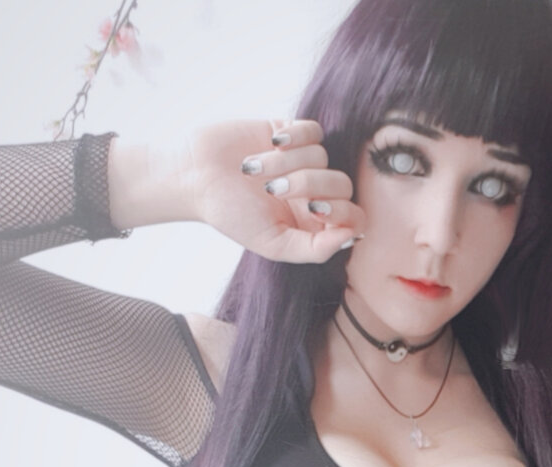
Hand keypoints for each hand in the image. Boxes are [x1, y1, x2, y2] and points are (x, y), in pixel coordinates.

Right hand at [184, 118, 365, 263]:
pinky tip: (271, 142)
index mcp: (314, 223)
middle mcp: (314, 192)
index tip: (313, 209)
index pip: (355, 217)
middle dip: (308, 184)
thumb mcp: (273, 244)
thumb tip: (351, 237)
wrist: (196, 177)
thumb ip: (314, 249)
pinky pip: (314, 130)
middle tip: (272, 190)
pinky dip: (294, 136)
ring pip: (322, 156)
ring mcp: (305, 161)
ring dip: (285, 162)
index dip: (343, 212)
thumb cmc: (232, 215)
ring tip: (254, 169)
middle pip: (342, 184)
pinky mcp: (292, 132)